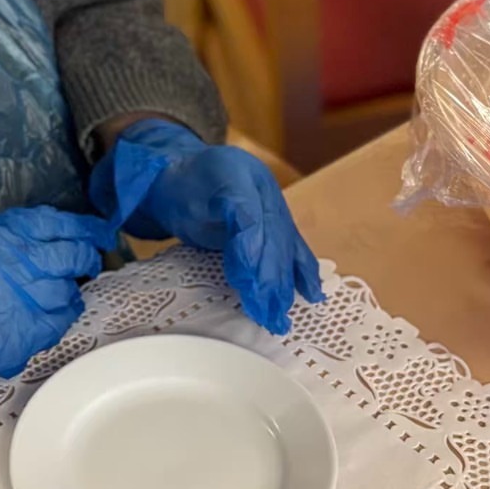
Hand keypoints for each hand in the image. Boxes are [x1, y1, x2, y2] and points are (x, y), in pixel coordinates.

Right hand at [0, 207, 119, 403]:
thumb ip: (12, 237)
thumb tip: (50, 238)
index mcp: (5, 234)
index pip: (60, 223)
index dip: (86, 228)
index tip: (99, 232)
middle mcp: (22, 261)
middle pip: (74, 254)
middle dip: (85, 258)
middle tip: (88, 261)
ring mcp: (29, 297)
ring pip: (70, 289)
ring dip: (68, 291)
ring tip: (56, 293)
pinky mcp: (30, 330)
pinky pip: (61, 319)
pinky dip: (61, 316)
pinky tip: (52, 315)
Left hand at [88, 119, 322, 334]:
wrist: (181, 172)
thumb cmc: (177, 189)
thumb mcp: (177, 196)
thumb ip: (201, 223)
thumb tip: (240, 267)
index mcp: (235, 172)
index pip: (249, 216)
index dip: (251, 252)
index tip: (249, 285)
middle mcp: (261, 187)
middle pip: (272, 236)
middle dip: (270, 278)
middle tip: (266, 314)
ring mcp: (272, 202)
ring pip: (284, 245)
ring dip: (284, 283)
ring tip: (280, 316)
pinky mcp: (277, 222)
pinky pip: (292, 246)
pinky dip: (302, 270)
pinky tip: (312, 293)